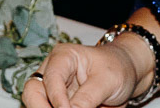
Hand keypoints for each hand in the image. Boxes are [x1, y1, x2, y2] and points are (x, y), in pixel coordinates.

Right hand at [22, 42, 143, 107]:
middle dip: (40, 107)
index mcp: (63, 57)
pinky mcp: (59, 102)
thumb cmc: (116, 68)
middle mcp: (52, 71)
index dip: (57, 98)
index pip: (52, 78)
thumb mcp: (107, 80)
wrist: (126, 74)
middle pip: (33, 90)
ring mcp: (54, 88)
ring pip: (36, 102)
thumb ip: (88, 97)